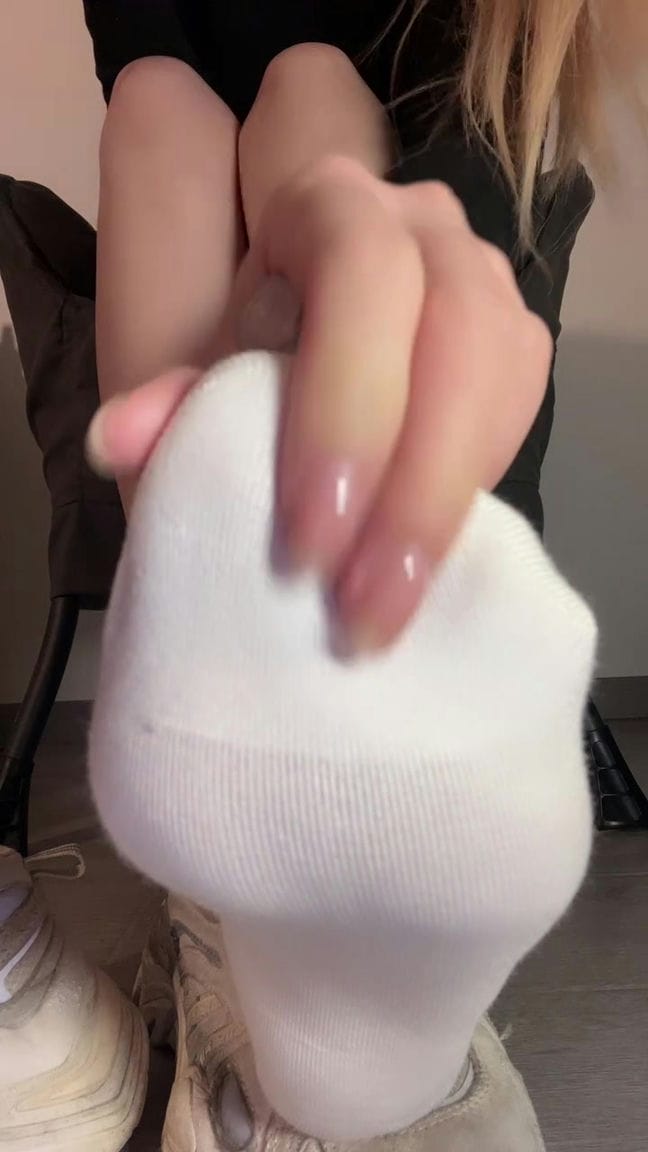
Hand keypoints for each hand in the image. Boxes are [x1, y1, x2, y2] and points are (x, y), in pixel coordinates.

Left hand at [88, 157, 551, 651]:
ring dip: (447, 503)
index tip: (307, 541)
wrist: (303, 390)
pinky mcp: (514, 344)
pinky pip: (520, 409)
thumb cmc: (242, 382)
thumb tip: (117, 440)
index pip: (360, 272)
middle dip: (410, 482)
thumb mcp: (197, 392)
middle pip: (456, 327)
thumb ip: (166, 409)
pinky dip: (474, 489)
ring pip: (502, 372)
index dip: (344, 407)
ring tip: (388, 608)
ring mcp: (483, 279)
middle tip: (357, 602)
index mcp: (327, 205)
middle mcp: (424, 225)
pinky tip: (427, 562)